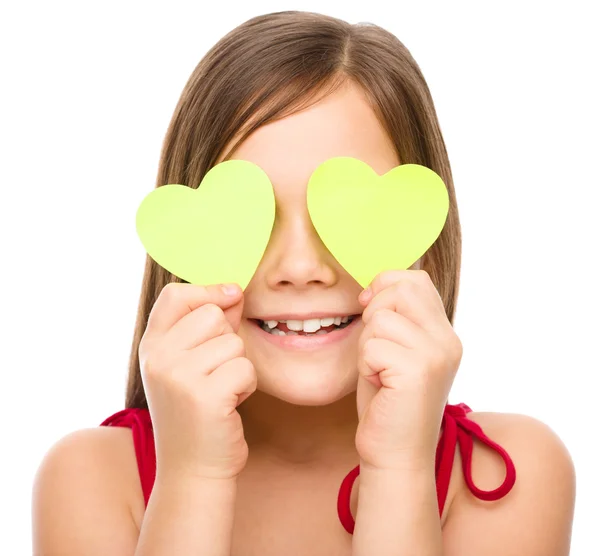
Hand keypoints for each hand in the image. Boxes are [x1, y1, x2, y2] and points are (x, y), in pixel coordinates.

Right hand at [138, 282, 257, 480]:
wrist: (192, 468)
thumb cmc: (196, 411)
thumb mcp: (190, 364)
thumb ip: (210, 326)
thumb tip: (235, 291)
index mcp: (151, 346)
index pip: (176, 295)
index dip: (207, 292)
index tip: (230, 298)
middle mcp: (158, 358)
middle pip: (213, 314)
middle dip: (227, 340)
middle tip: (215, 372)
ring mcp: (178, 377)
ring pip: (234, 343)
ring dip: (238, 367)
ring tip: (221, 391)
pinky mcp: (205, 396)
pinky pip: (245, 368)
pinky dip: (246, 386)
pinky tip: (230, 405)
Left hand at [354, 269, 462, 470]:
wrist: (395, 453)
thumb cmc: (387, 402)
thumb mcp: (395, 351)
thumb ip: (396, 318)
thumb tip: (375, 283)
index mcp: (443, 333)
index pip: (416, 279)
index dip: (385, 285)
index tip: (370, 309)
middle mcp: (447, 340)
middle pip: (401, 288)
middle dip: (374, 312)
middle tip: (375, 348)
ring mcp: (436, 354)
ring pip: (381, 317)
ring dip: (367, 345)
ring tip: (379, 371)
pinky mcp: (419, 370)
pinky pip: (373, 345)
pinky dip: (365, 364)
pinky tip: (379, 385)